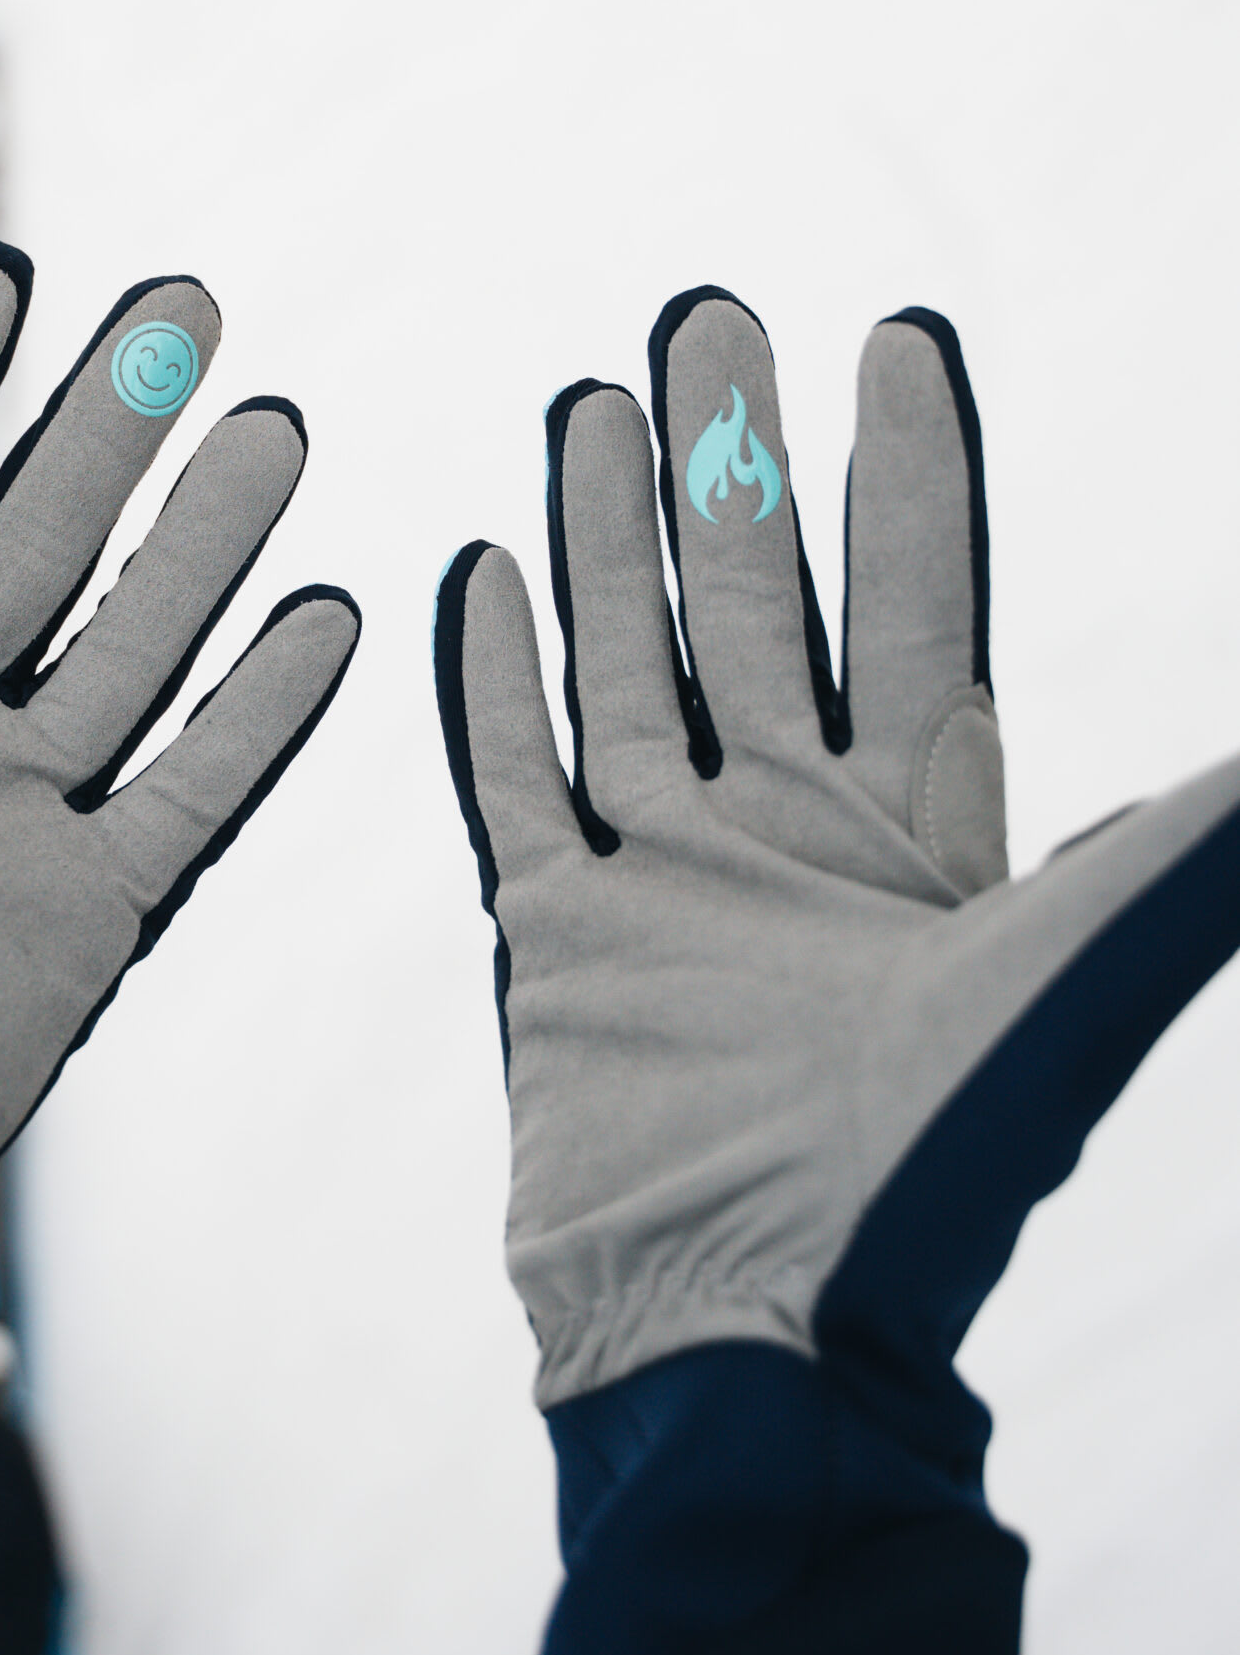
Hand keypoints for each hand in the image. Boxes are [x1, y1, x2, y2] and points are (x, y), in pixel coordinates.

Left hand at [0, 241, 358, 1264]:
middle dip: (110, 425)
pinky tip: (321, 616)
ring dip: (204, 540)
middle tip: (184, 304)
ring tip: (275, 428)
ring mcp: (9, 816)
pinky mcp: (79, 916)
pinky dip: (260, 710)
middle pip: (40, 542)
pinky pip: (190, 793)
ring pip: (135, 645)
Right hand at [434, 284, 1239, 1425]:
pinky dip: (497, 678)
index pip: (913, 601)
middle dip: (731, 459)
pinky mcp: (560, 944)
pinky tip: (483, 571)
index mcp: (921, 826)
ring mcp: (671, 882)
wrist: (753, 1338)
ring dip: (613, 537)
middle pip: (753, 602)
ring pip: (632, 666)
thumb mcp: (1072, 976)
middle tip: (706, 316)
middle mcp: (794, 833)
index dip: (907, 469)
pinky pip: (518, 779)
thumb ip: (1175, 856)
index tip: (895, 338)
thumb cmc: (927, 1174)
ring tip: (595, 403)